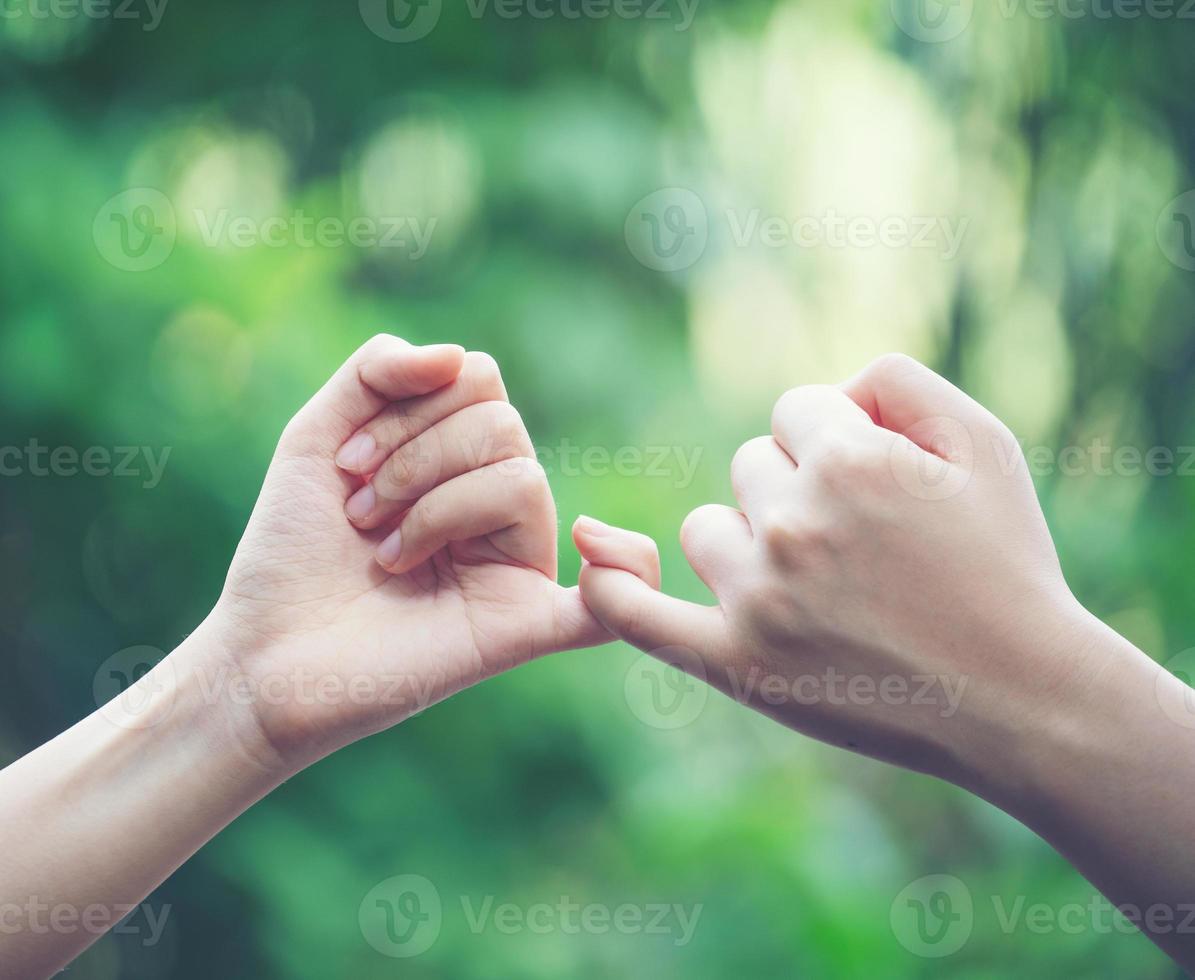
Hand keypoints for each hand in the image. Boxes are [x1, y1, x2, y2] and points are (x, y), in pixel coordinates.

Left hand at [200, 335, 604, 772]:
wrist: (259, 655)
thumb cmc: (292, 551)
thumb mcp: (319, 436)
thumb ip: (378, 371)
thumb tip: (460, 355)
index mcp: (459, 461)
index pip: (480, 381)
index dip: (412, 403)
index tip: (345, 464)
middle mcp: (497, 509)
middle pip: (503, 425)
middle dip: (416, 457)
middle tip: (360, 512)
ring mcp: (514, 567)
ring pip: (522, 480)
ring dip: (434, 505)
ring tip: (384, 554)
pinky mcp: (521, 629)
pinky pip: (603, 607)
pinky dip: (623, 573)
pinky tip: (591, 551)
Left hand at [574, 353, 1110, 794]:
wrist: (1021, 699)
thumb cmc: (1008, 567)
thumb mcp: (986, 445)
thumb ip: (900, 382)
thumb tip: (831, 387)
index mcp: (847, 461)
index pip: (795, 410)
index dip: (838, 440)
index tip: (878, 489)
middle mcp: (791, 523)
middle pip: (750, 466)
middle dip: (796, 489)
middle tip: (861, 548)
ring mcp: (757, 597)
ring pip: (706, 529)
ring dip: (747, 541)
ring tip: (817, 586)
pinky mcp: (735, 663)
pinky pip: (638, 615)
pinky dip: (612, 589)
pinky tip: (590, 563)